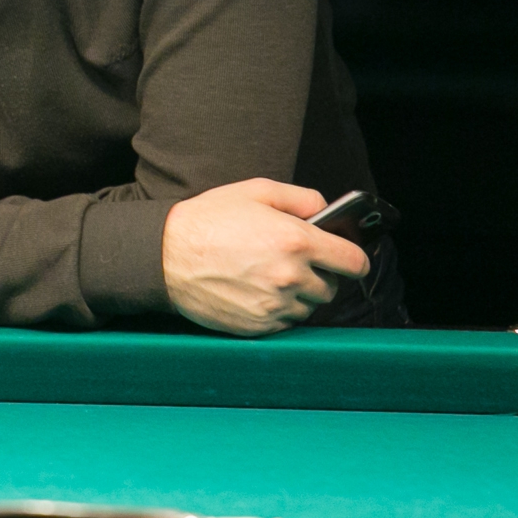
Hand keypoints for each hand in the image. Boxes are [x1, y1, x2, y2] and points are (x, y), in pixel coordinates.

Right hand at [162, 179, 370, 336]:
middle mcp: (291, 276)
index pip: (354, 262)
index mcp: (297, 240)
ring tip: (269, 276)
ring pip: (309, 307)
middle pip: (332, 288)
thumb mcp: (255, 190)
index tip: (347, 258)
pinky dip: (278, 310)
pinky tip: (255, 291)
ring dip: (298, 295)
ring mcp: (275, 305)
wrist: (164, 255)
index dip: (354, 258)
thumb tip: (327, 211)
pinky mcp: (259, 326)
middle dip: (320, 275)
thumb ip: (301, 198)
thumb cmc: (208, 219)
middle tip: (293, 262)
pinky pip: (286, 322)